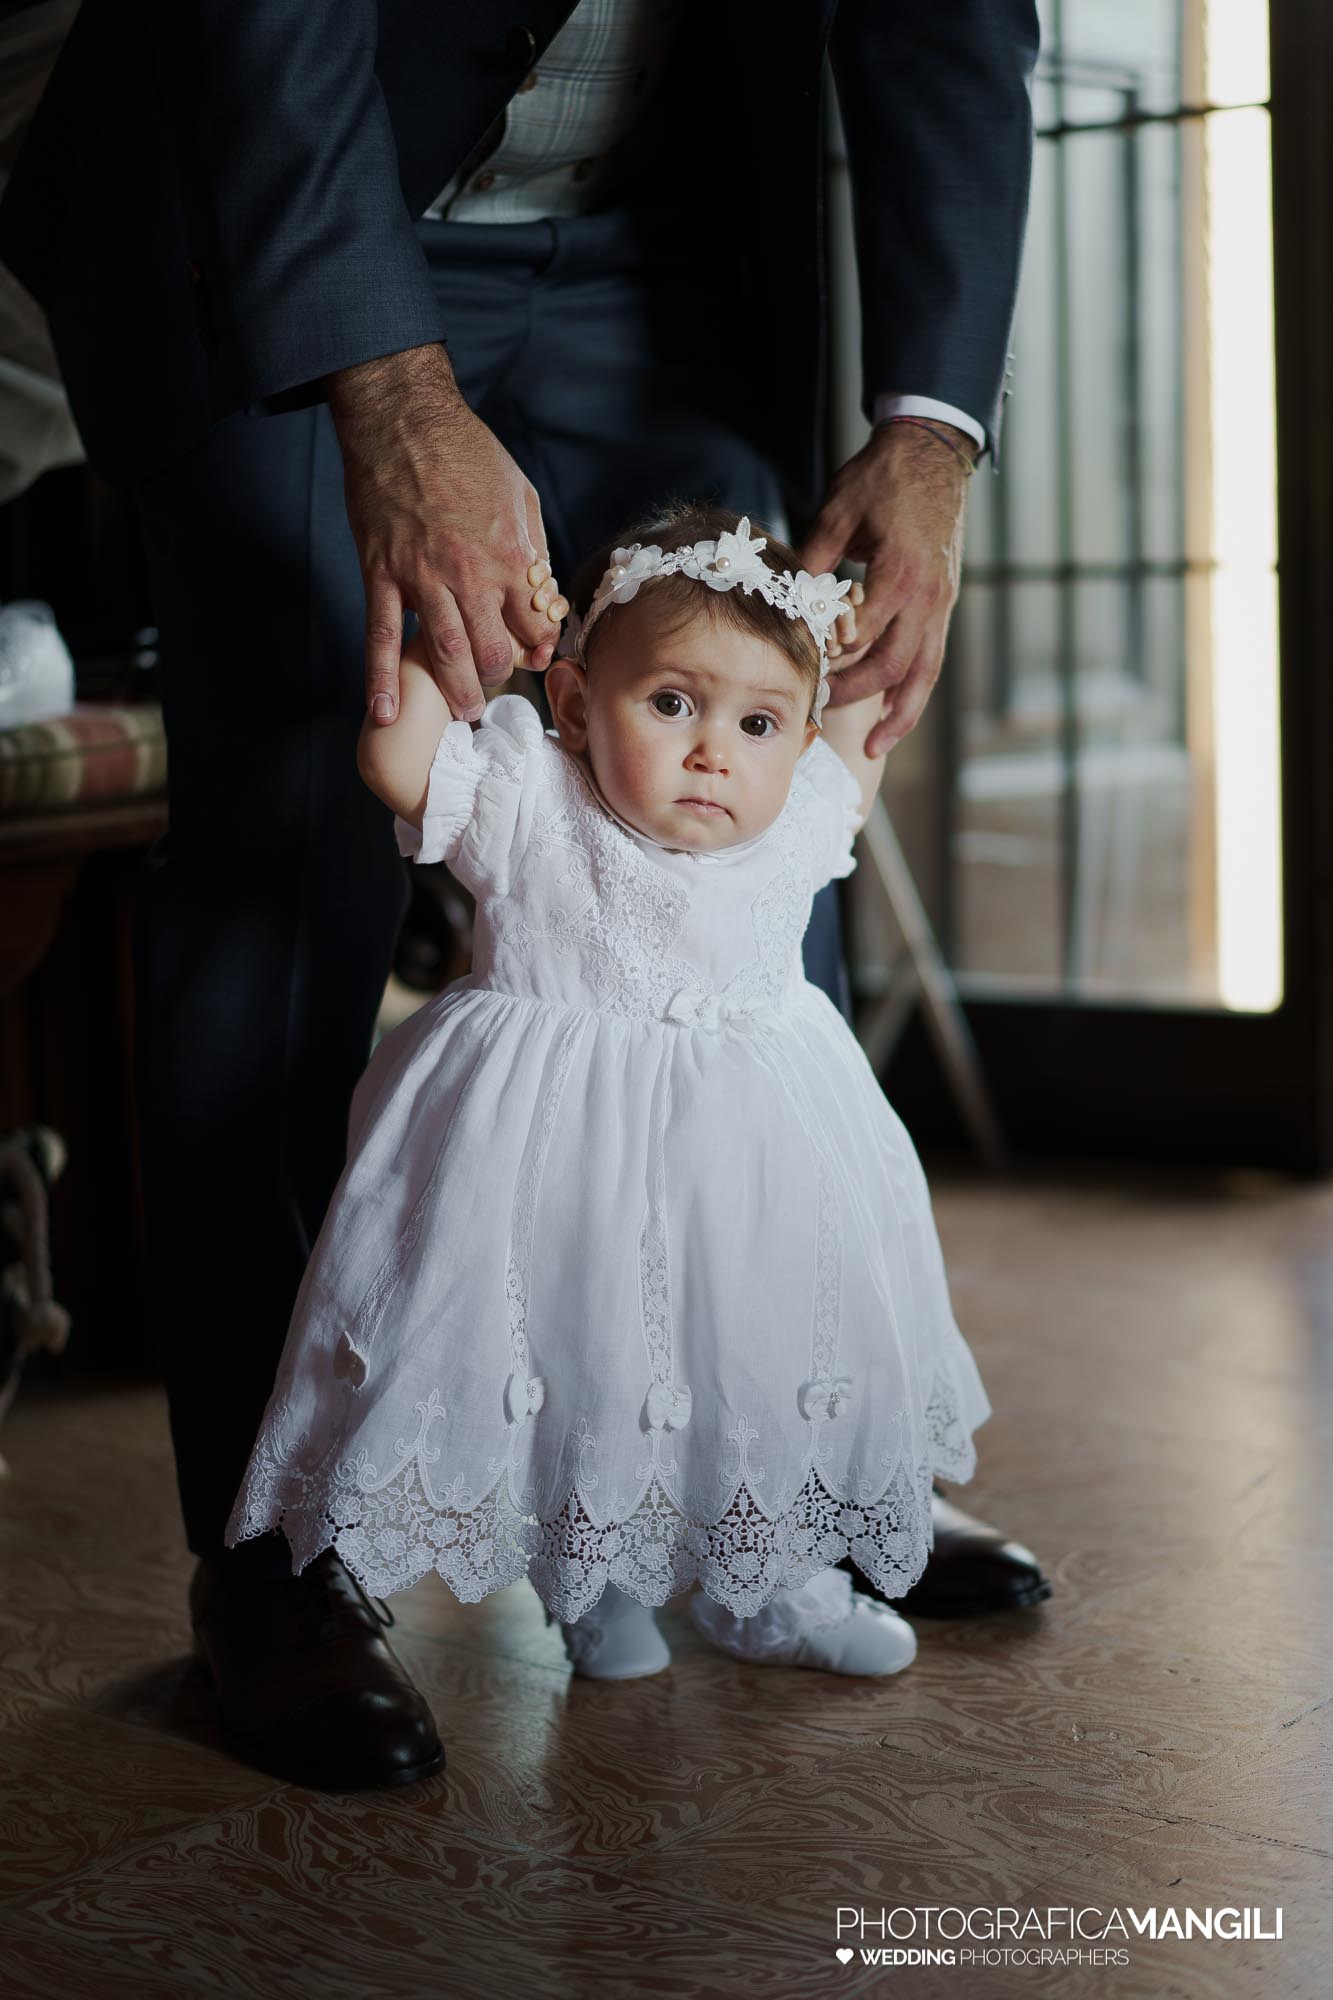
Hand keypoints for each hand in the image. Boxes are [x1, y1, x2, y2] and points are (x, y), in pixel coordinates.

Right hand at [326, 344, 568, 725]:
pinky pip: (383, 636)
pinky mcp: (382, 574)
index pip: (533, 625)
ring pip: (444, 652)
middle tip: (496, 690)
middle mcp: (469, 573)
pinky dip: (382, 679)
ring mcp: (422, 577)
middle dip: (498, 678)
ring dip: (456, 691)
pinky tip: (386, 714)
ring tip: (464, 713)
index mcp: (510, 554)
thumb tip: (540, 589)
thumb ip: (531, 546)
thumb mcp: (519, 492)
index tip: (535, 658)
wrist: (402, 417)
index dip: (538, 648)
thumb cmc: (466, 450)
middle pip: (491, 650)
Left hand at [798, 421, 974, 756]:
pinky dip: (915, 691)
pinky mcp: (945, 603)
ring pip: (924, 674)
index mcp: (899, 575)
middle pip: (891, 667)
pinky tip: (895, 712)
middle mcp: (927, 597)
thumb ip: (813, 558)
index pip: (860, 636)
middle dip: (853, 695)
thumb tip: (784, 598)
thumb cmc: (883, 475)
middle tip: (819, 711)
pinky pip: (933, 659)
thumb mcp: (839, 511)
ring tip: (874, 745)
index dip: (829, 661)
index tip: (798, 674)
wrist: (933, 451)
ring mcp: (942, 603)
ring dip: (900, 714)